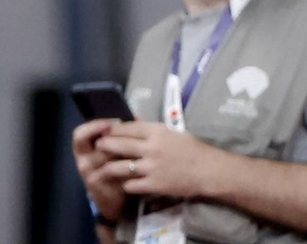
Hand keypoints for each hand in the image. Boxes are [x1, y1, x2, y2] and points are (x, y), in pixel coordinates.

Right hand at [72, 119, 126, 221]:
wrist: (114, 199)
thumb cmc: (114, 168)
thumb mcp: (114, 150)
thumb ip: (121, 134)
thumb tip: (137, 117)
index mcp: (83, 149)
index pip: (80, 133)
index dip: (95, 126)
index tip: (114, 122)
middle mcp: (82, 160)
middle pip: (93, 144)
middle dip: (111, 138)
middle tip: (128, 134)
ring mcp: (88, 173)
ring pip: (105, 156)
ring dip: (121, 151)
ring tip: (136, 149)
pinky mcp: (97, 185)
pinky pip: (112, 170)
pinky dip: (125, 166)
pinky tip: (136, 164)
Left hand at [94, 120, 218, 198]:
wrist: (208, 170)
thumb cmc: (193, 149)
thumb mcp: (173, 132)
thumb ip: (154, 129)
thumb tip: (136, 122)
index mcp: (157, 131)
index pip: (128, 127)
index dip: (113, 129)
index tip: (105, 130)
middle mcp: (151, 148)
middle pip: (119, 145)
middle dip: (105, 145)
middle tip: (98, 147)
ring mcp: (151, 167)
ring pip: (120, 166)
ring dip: (109, 167)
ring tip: (103, 168)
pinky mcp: (153, 184)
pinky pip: (131, 184)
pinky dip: (125, 184)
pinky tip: (124, 183)